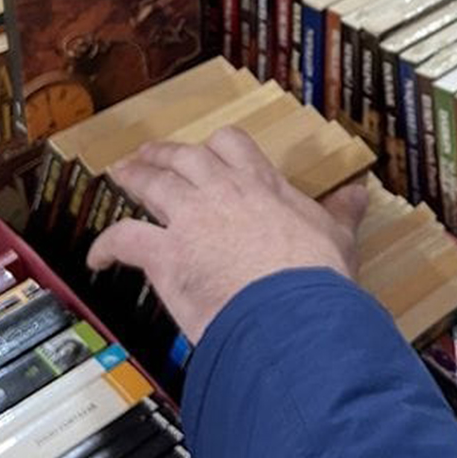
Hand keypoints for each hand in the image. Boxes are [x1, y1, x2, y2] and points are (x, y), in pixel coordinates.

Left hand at [85, 126, 368, 343]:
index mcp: (262, 185)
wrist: (293, 311)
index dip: (216, 146)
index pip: (232, 146)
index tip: (210, 152)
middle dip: (164, 154)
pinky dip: (105, 246)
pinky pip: (124, 239)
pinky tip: (97, 257)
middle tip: (150, 156)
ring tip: (120, 176)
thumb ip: (342, 212)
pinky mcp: (166, 255)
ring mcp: (190, 220)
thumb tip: (359, 194)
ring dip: (132, 178)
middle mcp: (222, 192)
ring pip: (151, 184)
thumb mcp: (338, 237)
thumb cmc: (316, 278)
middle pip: (183, 157)